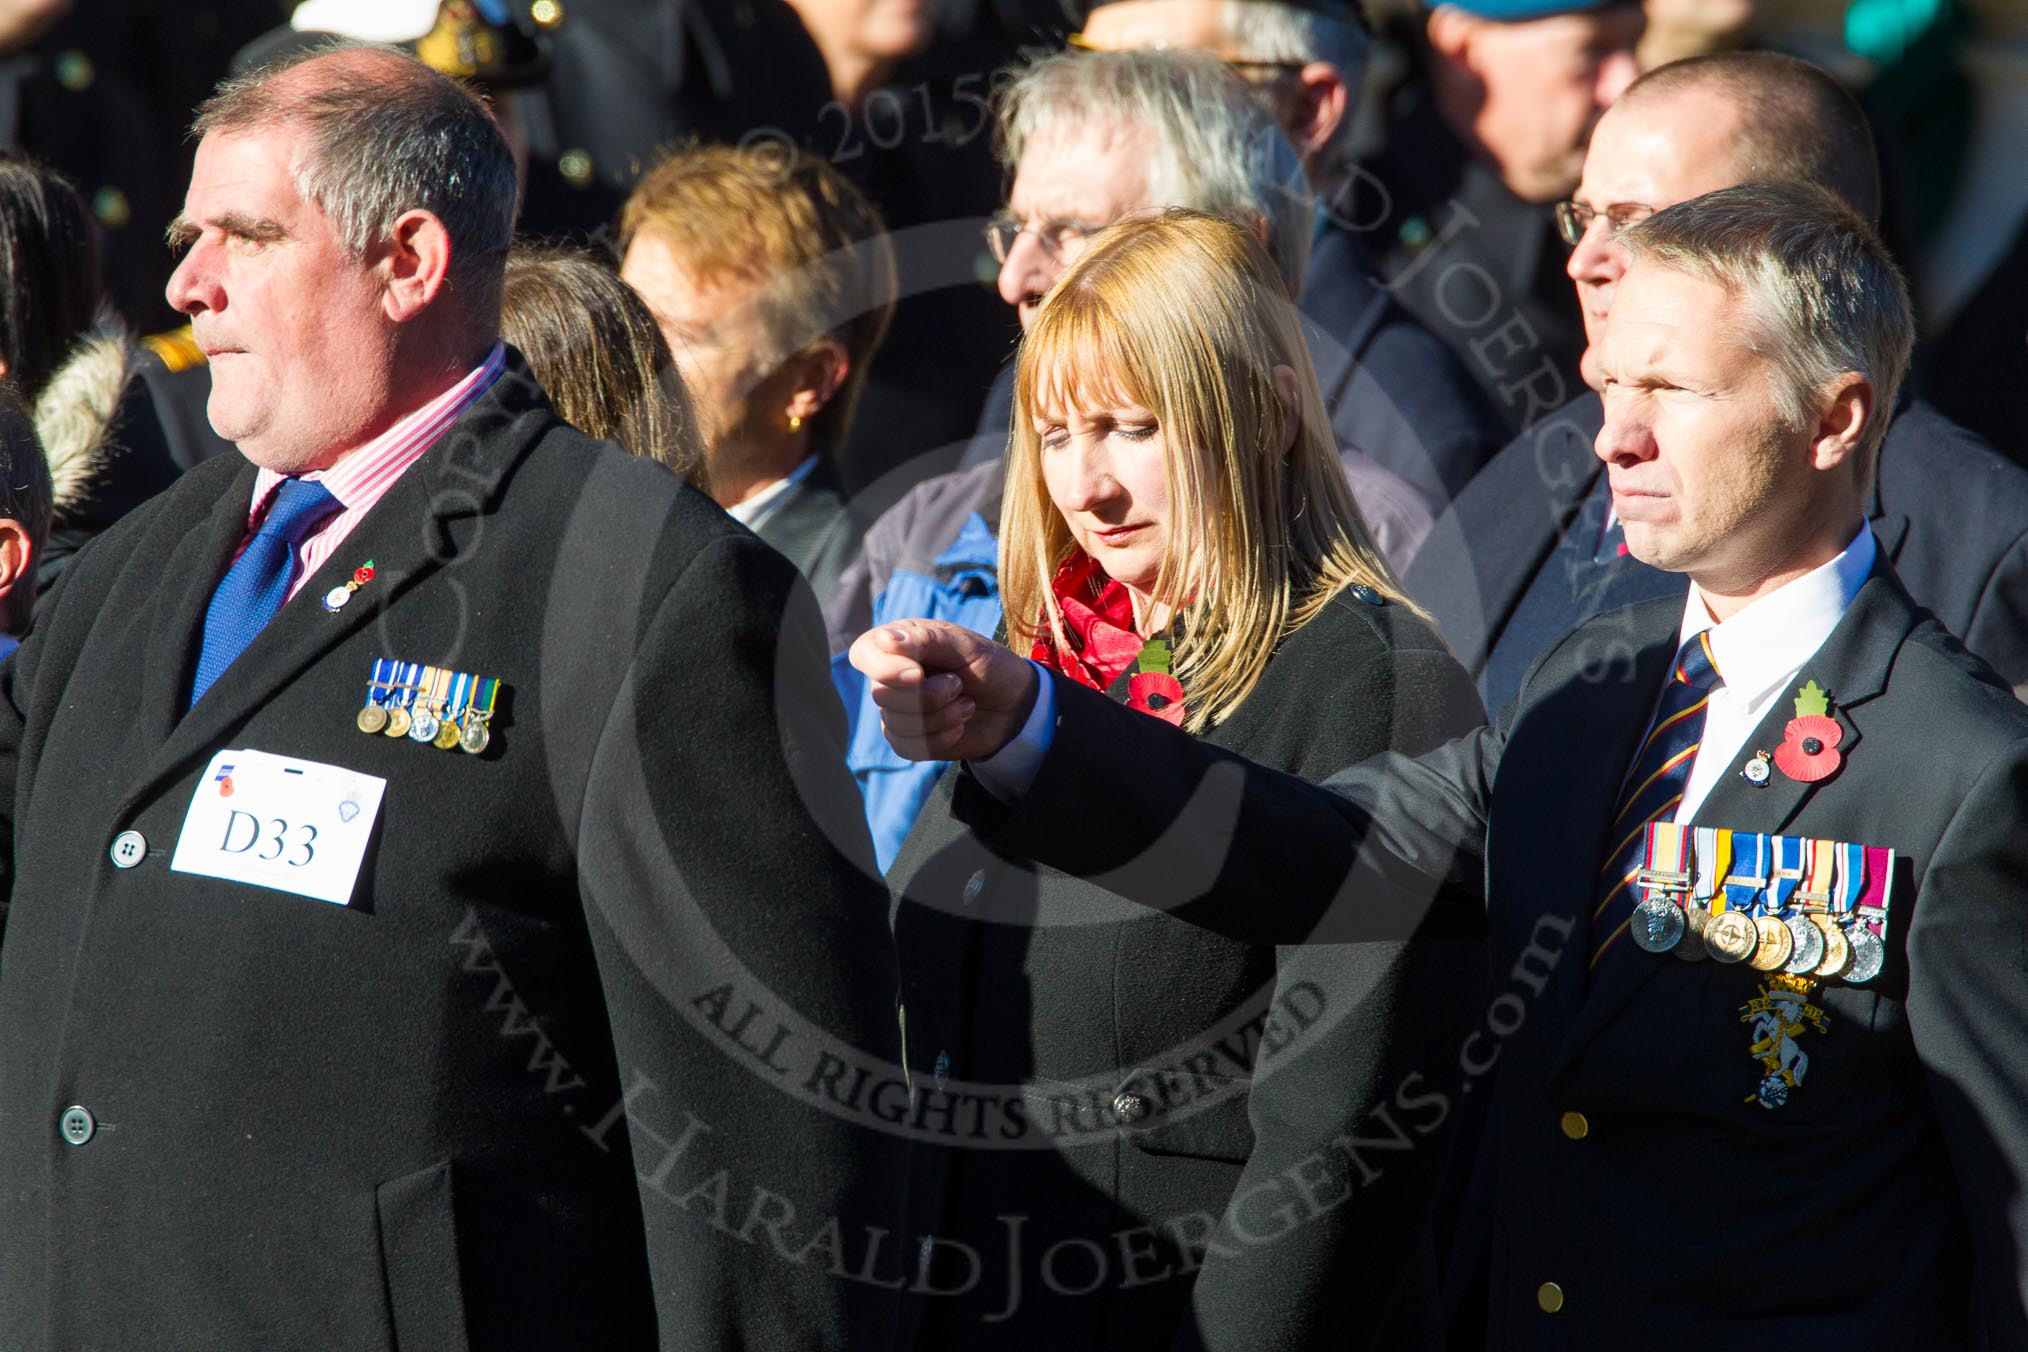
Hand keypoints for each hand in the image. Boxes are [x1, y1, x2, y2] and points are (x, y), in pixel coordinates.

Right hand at [850, 620, 1038, 762]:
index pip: (864, 653)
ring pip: (897, 725)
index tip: (918, 673)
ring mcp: (896, 710)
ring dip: (942, 716)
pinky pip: (909, 747)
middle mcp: (890, 676)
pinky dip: (943, 737)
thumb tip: (884, 640)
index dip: (885, 668)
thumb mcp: (965, 645)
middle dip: (928, 695)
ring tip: (965, 702)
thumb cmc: (989, 666)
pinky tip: (959, 724)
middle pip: (882, 695)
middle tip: (958, 684)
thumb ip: (925, 640)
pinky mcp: (908, 739)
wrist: (1014, 705)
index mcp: (898, 643)